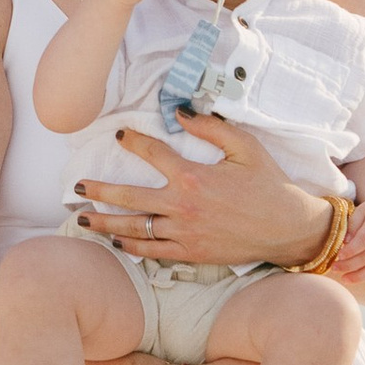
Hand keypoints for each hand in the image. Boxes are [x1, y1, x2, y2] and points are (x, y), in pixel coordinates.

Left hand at [72, 109, 332, 268]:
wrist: (288, 228)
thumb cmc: (269, 185)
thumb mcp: (246, 147)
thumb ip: (211, 128)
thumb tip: (179, 111)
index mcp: (194, 177)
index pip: (153, 154)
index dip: (133, 142)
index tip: (119, 135)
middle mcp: (183, 206)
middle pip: (129, 197)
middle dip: (99, 192)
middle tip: (77, 187)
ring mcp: (184, 233)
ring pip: (135, 228)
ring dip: (105, 223)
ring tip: (82, 219)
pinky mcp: (190, 253)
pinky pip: (153, 251)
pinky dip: (132, 247)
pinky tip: (117, 241)